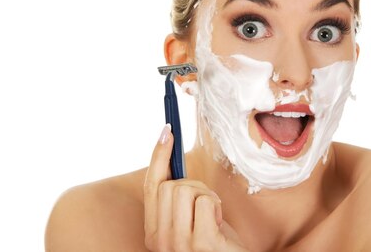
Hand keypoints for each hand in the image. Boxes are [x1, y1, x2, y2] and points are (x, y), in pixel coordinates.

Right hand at [144, 124, 248, 251]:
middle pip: (170, 185)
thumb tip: (172, 159)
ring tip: (214, 217)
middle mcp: (160, 240)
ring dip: (206, 196)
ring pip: (185, 189)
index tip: (167, 131)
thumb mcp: (190, 222)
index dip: (158, 156)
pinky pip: (206, 201)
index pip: (150, 186)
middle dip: (194, 185)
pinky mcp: (201, 244)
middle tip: (208, 205)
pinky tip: (219, 225)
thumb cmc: (216, 246)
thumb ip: (178, 201)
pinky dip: (217, 207)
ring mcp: (178, 244)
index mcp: (153, 233)